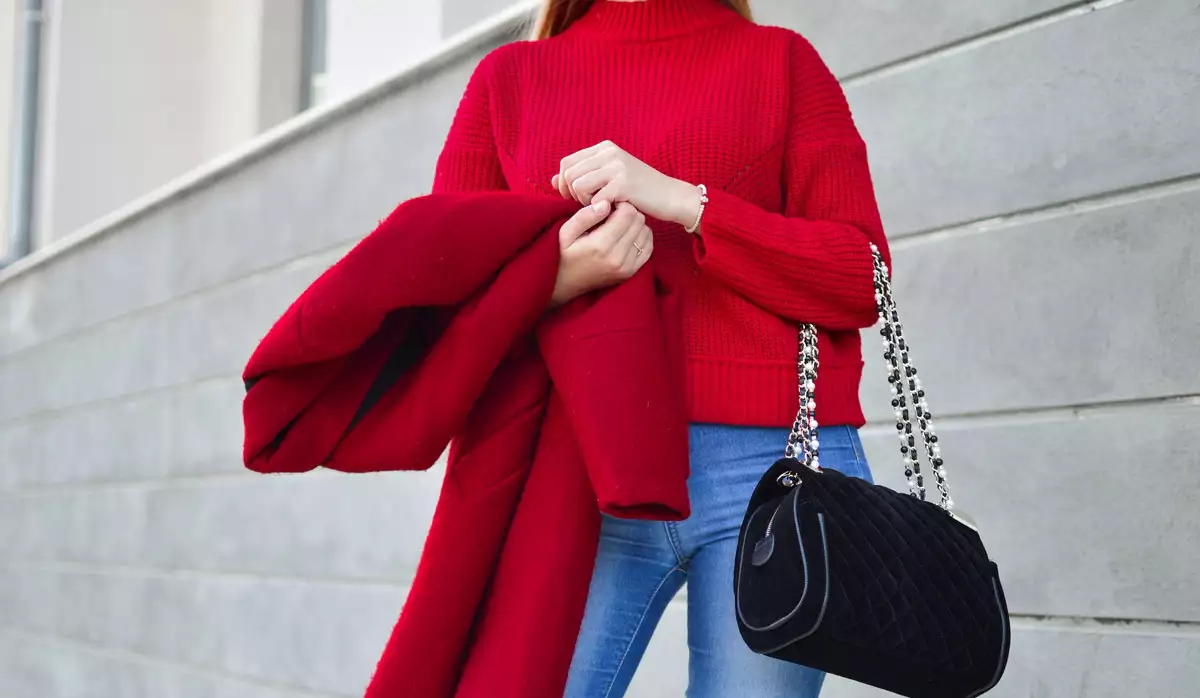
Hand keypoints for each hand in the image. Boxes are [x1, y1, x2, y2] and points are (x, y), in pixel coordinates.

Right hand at [550, 200, 653, 305]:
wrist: (564, 284)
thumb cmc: (563, 253)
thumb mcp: (565, 232)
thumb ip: (585, 216)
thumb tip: (606, 203)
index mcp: (601, 245)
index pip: (628, 213)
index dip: (621, 203)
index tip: (610, 205)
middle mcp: (617, 257)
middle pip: (639, 221)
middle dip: (629, 212)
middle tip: (615, 214)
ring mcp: (626, 267)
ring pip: (646, 232)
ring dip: (636, 224)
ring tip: (620, 225)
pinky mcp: (631, 273)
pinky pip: (648, 247)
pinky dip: (642, 237)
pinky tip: (628, 235)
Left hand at [551, 141, 701, 228]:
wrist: (671, 196)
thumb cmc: (640, 191)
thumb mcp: (609, 178)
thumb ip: (582, 176)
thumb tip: (552, 181)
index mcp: (604, 148)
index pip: (567, 162)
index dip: (563, 183)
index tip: (572, 197)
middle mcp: (609, 153)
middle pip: (569, 173)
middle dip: (571, 194)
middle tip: (585, 204)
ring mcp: (616, 167)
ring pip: (577, 185)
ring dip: (583, 201)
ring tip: (598, 206)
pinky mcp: (623, 184)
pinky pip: (594, 199)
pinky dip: (598, 209)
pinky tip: (610, 210)